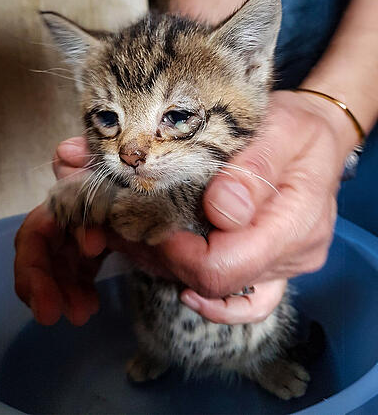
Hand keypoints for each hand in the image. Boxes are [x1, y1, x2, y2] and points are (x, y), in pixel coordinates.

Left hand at [15, 90, 348, 324]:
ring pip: (210, 287)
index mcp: (294, 225)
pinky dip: (200, 290)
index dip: (176, 251)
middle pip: (210, 282)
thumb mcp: (281, 130)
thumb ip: (252, 169)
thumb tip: (221, 210)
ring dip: (161, 260)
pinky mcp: (263, 268)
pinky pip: (237, 302)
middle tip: (116, 220)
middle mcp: (287, 258)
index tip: (142, 219)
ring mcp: (276, 269)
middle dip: (156, 252)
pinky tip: (172, 275)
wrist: (314, 136)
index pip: (224, 266)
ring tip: (124, 228)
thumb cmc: (298, 129)